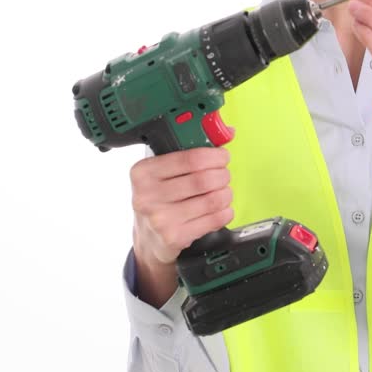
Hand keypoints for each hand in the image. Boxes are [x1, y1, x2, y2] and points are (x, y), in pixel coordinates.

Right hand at [130, 146, 232, 266]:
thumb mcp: (161, 174)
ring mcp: (160, 218)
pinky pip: (214, 219)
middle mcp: (148, 195)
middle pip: (203, 180)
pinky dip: (225, 212)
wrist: (148, 239)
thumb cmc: (159, 200)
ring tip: (223, 193)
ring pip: (212, 200)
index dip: (214, 156)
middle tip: (223, 176)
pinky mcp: (174, 237)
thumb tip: (227, 132)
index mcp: (143, 172)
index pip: (189, 158)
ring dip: (225, 194)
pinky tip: (221, 209)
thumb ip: (188, 153)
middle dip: (222, 176)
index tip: (222, 157)